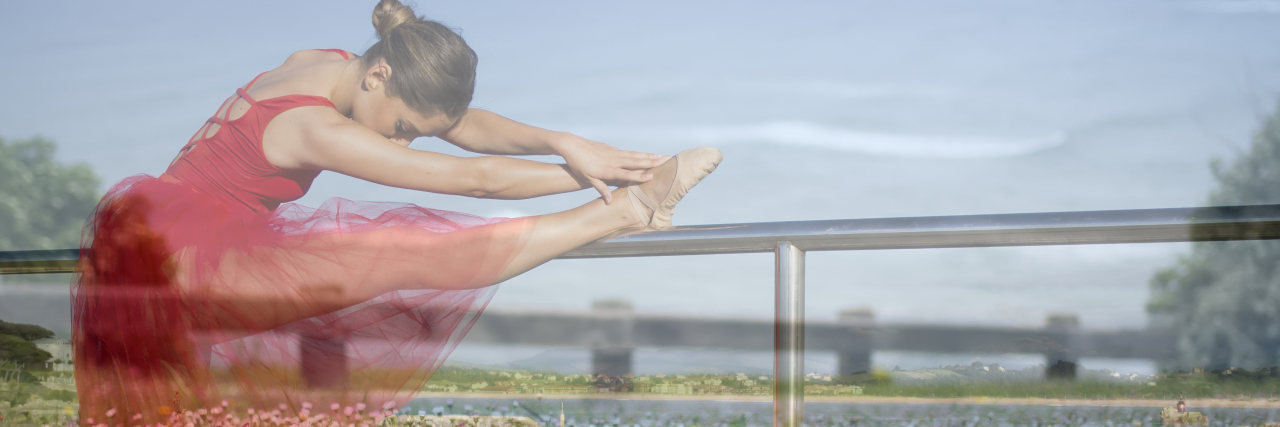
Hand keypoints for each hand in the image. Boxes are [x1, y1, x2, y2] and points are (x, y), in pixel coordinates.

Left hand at [554, 133, 669, 203]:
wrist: (571, 145)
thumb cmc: (578, 164)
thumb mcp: (588, 179)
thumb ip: (601, 188)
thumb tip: (610, 202)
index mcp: (608, 170)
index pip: (626, 174)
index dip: (639, 176)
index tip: (651, 177)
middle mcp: (613, 160)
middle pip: (635, 162)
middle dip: (650, 162)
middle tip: (664, 162)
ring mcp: (613, 153)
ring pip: (633, 155)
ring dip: (647, 156)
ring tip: (660, 156)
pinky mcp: (611, 148)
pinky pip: (627, 152)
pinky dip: (638, 153)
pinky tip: (644, 154)